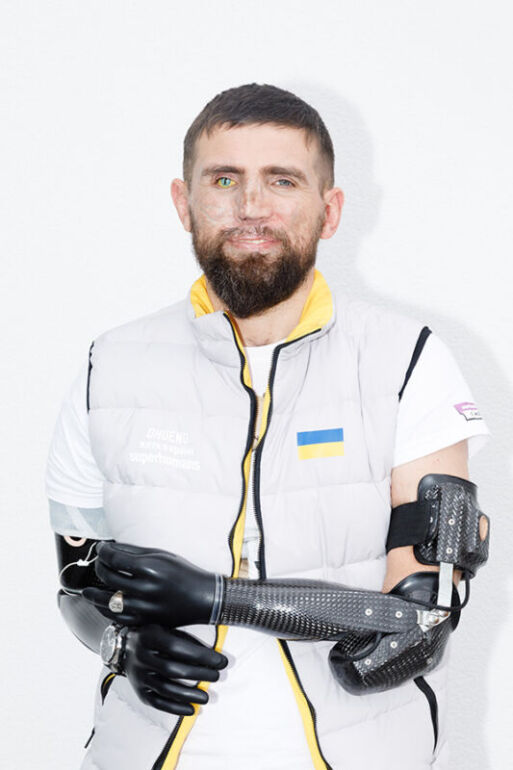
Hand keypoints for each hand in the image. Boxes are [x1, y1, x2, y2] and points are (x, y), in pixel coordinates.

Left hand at [82, 542, 217, 627]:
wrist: (202, 597)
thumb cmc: (183, 572)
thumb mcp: (161, 555)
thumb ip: (134, 551)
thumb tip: (110, 548)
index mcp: (150, 568)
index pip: (115, 558)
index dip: (103, 552)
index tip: (100, 549)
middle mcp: (146, 588)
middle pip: (109, 578)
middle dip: (98, 568)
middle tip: (98, 564)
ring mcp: (145, 607)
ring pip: (109, 602)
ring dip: (94, 595)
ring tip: (87, 591)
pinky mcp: (146, 621)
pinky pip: (119, 619)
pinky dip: (107, 612)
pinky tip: (102, 605)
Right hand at [123, 624, 227, 715]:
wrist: (127, 648)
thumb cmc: (156, 638)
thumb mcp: (168, 630)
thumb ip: (187, 641)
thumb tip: (213, 656)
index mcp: (149, 636)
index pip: (177, 647)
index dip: (200, 655)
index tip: (220, 661)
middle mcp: (141, 656)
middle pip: (172, 669)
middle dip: (198, 674)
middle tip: (216, 676)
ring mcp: (138, 676)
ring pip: (165, 688)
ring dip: (189, 695)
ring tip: (206, 697)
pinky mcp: (139, 691)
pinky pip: (158, 703)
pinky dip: (176, 708)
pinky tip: (191, 709)